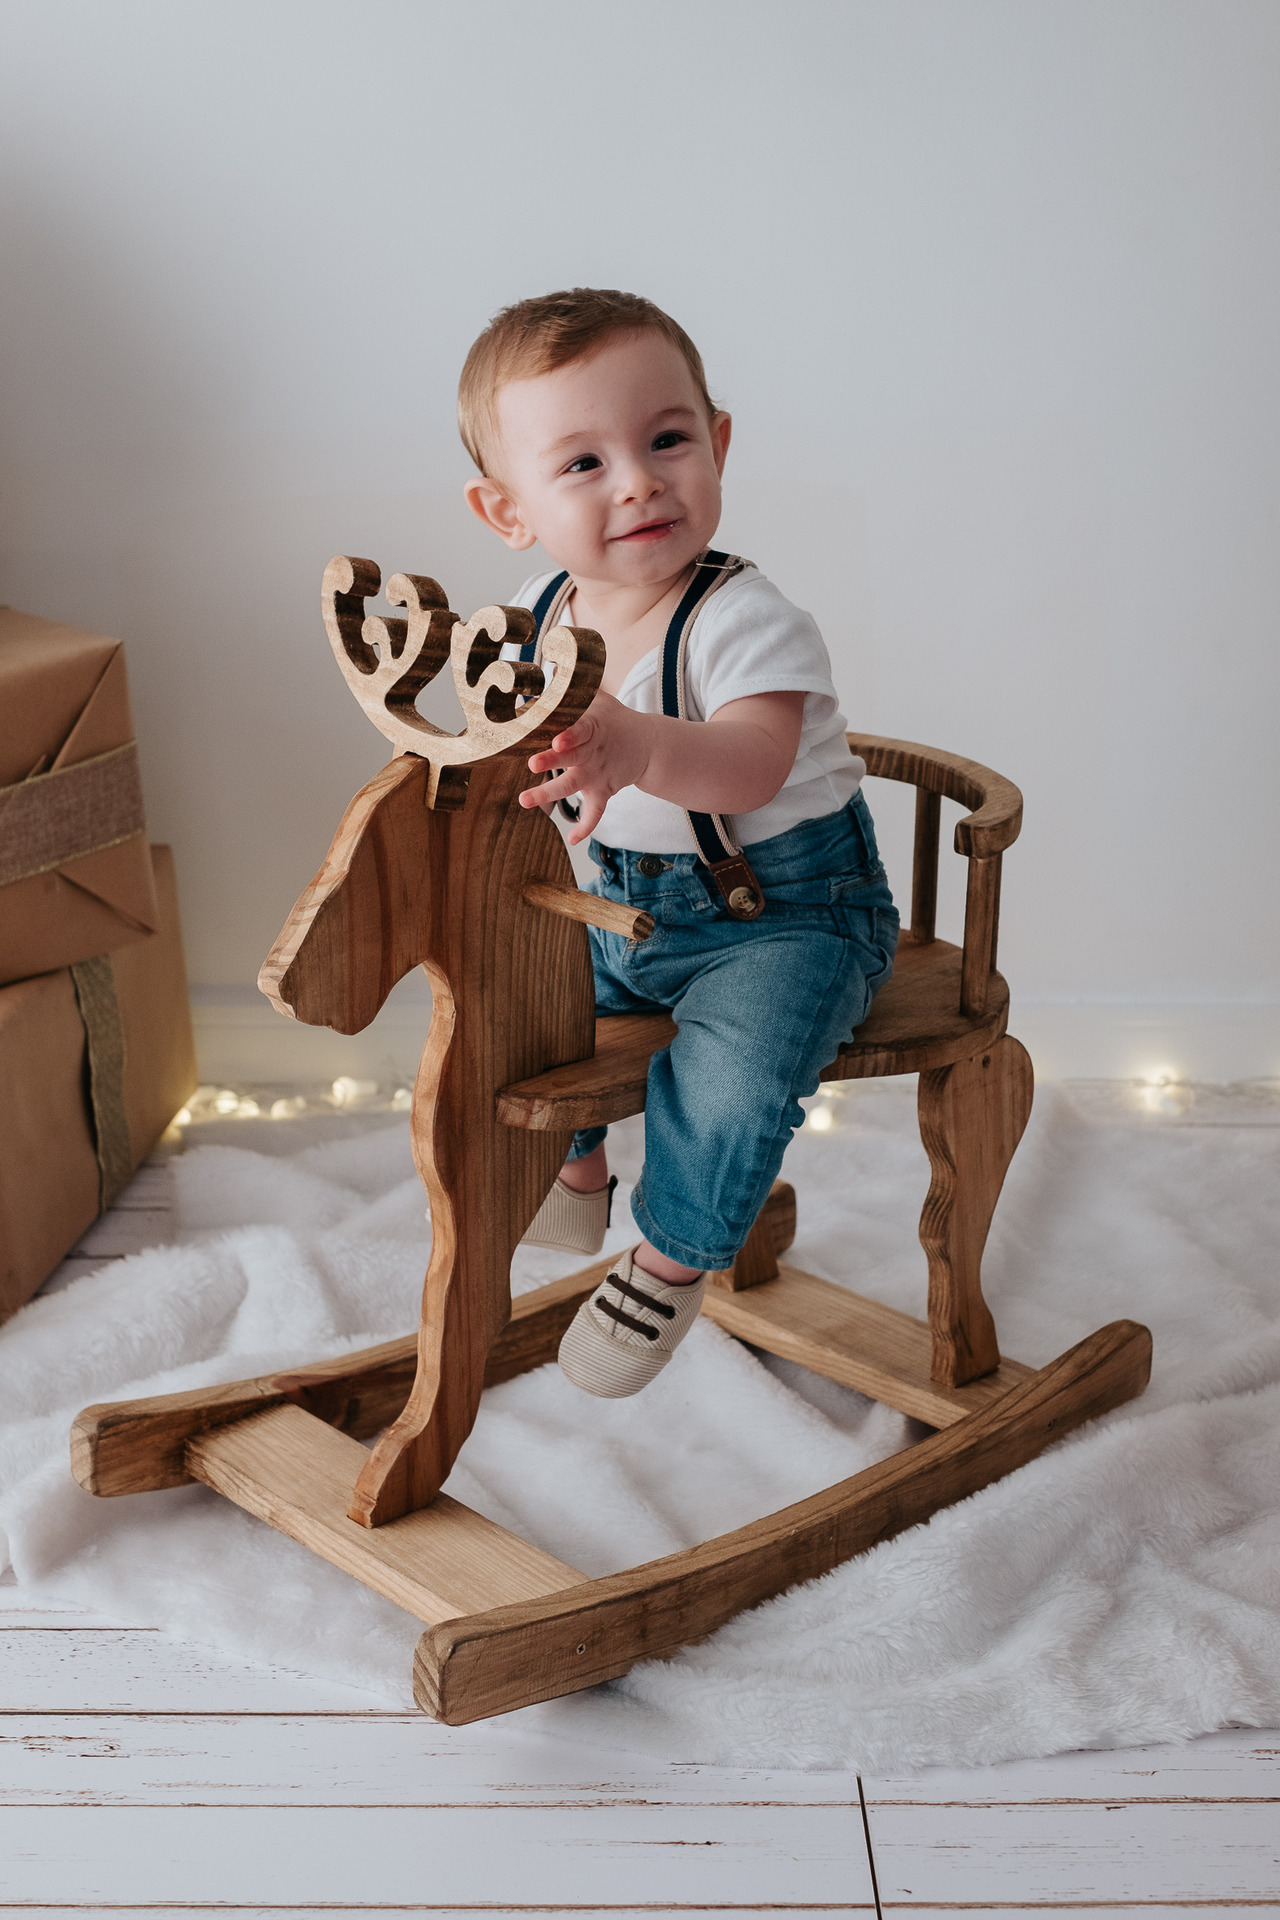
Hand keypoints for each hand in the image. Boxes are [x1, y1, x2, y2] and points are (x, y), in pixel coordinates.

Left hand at [520, 692, 651, 844]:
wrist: (648, 745)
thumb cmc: (616, 719)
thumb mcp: (599, 698)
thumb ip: (574, 687)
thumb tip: (550, 669)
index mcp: (592, 728)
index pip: (581, 730)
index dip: (569, 735)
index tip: (556, 740)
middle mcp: (593, 753)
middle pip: (570, 758)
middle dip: (551, 762)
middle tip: (532, 764)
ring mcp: (597, 775)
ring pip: (571, 786)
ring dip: (548, 794)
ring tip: (525, 799)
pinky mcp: (603, 792)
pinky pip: (596, 814)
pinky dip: (586, 827)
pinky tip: (572, 839)